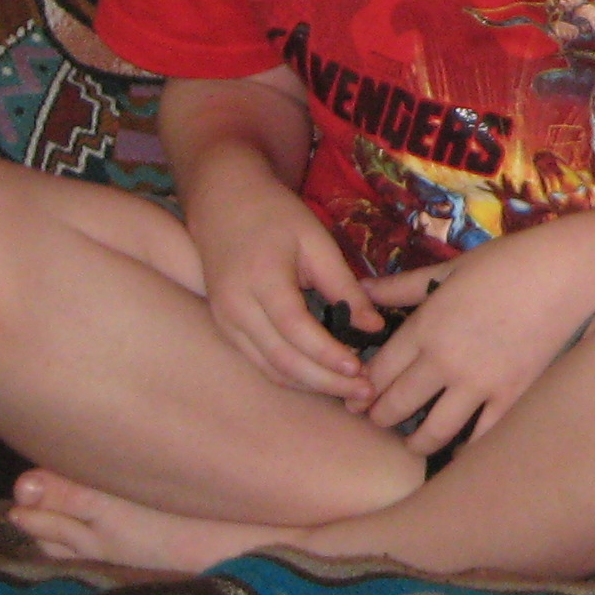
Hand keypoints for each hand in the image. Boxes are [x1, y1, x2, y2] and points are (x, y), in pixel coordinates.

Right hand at [186, 159, 378, 401]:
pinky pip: (259, 362)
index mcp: (260, 280)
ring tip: (350, 391)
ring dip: (311, 385)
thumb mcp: (315, 239)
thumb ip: (343, 284)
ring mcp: (224, 322)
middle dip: (326, 382)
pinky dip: (292, 375)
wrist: (222, 202)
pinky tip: (322, 377)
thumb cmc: (274, 214)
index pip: (295, 330)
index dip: (328, 355)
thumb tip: (373, 326)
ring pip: (269, 369)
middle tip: (365, 393)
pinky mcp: (224, 328)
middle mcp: (235, 308)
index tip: (361, 369)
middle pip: (281, 360)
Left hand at [360, 226, 594, 454]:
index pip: (377, 372)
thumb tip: (359, 290)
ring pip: (432, 433)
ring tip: (413, 443)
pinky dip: (466, 450)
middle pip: (396, 406)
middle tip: (378, 422)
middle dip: (379, 418)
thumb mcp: (453, 268)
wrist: (572, 269)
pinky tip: (459, 451)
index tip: (358, 398)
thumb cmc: (511, 261)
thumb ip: (402, 286)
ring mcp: (481, 383)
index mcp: (427, 325)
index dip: (362, 390)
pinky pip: (482, 438)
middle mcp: (446, 360)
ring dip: (415, 443)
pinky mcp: (514, 397)